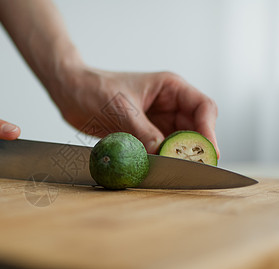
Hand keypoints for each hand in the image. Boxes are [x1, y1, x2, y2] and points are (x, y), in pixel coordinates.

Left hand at [49, 66, 218, 156]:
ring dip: (176, 156)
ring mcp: (156, 121)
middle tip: (190, 168)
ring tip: (172, 171)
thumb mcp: (121, 109)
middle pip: (194, 129)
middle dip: (193, 148)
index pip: (203, 108)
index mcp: (170, 88)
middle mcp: (168, 104)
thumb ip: (143, 133)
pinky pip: (158, 150)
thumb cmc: (94, 87)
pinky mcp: (142, 134)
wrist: (70, 92)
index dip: (208, 131)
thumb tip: (162, 156)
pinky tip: (155, 168)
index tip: (206, 152)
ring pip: (177, 143)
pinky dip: (159, 160)